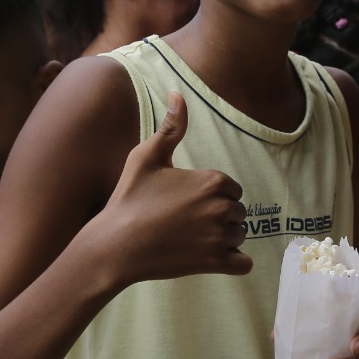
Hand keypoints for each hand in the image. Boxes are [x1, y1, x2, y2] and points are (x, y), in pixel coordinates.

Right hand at [85, 91, 251, 289]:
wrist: (115, 245)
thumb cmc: (129, 199)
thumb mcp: (146, 157)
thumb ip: (170, 127)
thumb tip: (178, 94)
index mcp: (212, 181)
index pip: (232, 188)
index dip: (213, 195)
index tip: (188, 203)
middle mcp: (221, 207)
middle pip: (238, 212)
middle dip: (219, 217)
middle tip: (187, 223)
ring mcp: (219, 237)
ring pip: (239, 236)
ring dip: (224, 239)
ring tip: (193, 240)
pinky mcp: (214, 263)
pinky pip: (243, 264)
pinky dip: (234, 262)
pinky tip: (212, 258)